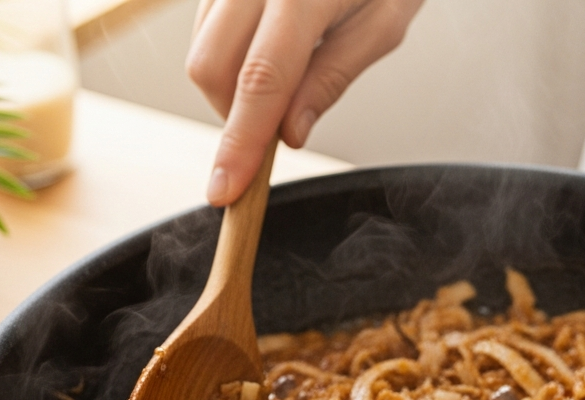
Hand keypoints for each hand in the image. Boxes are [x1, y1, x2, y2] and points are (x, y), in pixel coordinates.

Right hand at [187, 0, 423, 205]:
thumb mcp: (384, 22)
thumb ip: (333, 77)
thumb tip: (289, 133)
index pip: (260, 80)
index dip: (240, 143)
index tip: (225, 191)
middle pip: (210, 67)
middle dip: (233, 114)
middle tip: (277, 124)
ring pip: (201, 48)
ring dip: (231, 86)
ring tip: (286, 71)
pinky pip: (206, 24)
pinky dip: (229, 54)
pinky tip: (269, 45)